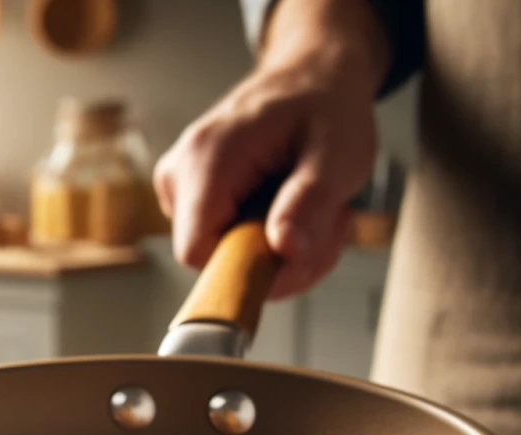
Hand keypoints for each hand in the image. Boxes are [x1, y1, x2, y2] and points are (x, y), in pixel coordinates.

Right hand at [154, 0, 388, 299]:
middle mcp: (180, 175)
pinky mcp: (191, 202)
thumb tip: (283, 249)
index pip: (198, 253)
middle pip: (215, 262)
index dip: (245, 270)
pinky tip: (290, 211)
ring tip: (312, 211)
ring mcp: (180, 189)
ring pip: (223, 260)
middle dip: (277, 261)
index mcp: (208, 158)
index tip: (294, 255)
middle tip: (323, 225)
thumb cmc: (325, 107)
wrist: (310, 78)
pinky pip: (225, 248)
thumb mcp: (340, 151)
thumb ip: (311, 201)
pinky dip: (267, 243)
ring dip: (280, 253)